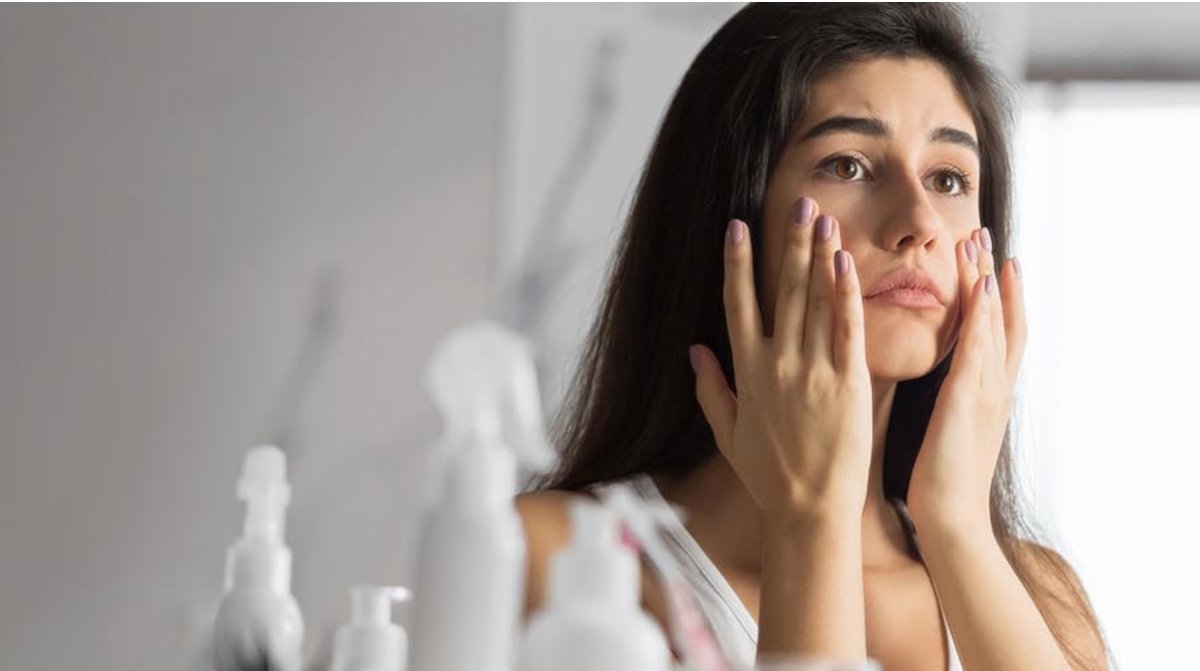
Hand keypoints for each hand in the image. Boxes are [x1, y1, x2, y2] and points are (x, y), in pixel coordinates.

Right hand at [688, 198, 873, 521]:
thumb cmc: (770, 476)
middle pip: (781, 291)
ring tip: (823, 217)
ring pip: (813, 302)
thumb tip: (694, 351)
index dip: (738, 262)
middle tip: (799, 203)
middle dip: (789, 243)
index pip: (738, 304)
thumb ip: (710, 389)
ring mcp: (812, 371)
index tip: (738, 226)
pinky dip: (843, 295)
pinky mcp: (846, 384)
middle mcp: (777, 363)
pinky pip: (845, 330)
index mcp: (747, 372)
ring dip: (817, 256)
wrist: (809, 509)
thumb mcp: (727, 433)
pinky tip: (843, 263)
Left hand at [907, 227, 1026, 535]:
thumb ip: (947, 394)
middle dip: (993, 274)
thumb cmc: (940, 476)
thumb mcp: (947, 423)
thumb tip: (936, 373)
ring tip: (976, 244)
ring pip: (993, 324)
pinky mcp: (970, 401)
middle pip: (1001, 317)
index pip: (995, 330)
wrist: (950, 517)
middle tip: (982, 233)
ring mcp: (987, 391)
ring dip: (987, 281)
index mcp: (986, 390)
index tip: (985, 256)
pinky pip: (978, 350)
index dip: (994, 293)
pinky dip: (982, 316)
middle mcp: (993, 384)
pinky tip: (978, 289)